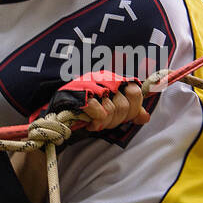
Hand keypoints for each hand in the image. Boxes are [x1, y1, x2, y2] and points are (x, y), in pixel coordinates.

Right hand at [32, 70, 150, 132]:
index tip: (122, 117)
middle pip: (125, 103)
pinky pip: (99, 112)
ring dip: (105, 123)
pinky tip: (90, 123)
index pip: (135, 92)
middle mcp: (103, 78)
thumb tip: (145, 117)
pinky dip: (96, 121)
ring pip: (113, 109)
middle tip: (105, 122)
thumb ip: (129, 111)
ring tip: (96, 123)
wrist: (57, 112)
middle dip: (117, 119)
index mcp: (113, 79)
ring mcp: (91, 85)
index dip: (132, 109)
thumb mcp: (111, 109)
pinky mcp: (80, 95)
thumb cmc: (86, 110)